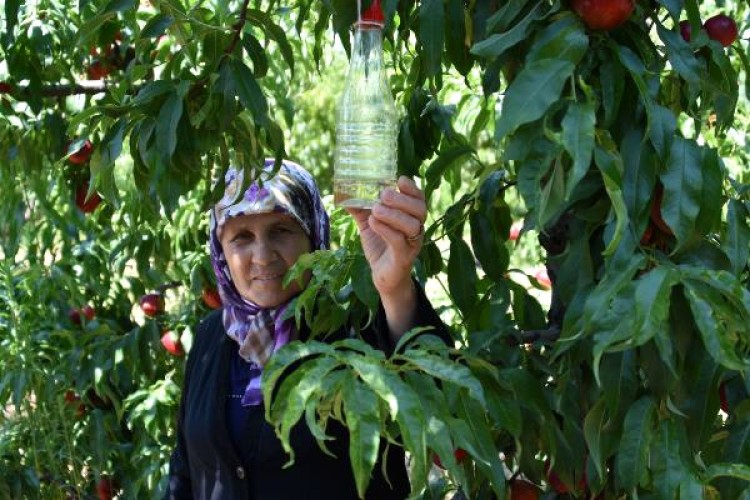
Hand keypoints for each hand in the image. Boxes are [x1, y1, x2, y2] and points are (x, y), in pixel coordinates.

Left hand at [346, 176, 425, 298]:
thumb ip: (361, 209)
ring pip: (412, 225)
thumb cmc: (380, 246)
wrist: (384, 277)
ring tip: (376, 209)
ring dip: (393, 214)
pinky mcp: (404, 257)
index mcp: (411, 217)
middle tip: (384, 194)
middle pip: (419, 209)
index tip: (399, 179)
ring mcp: (412, 244)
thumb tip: (345, 194)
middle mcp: (416, 229)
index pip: (419, 198)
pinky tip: (373, 222)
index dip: (412, 188)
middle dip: (402, 199)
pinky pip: (399, 241)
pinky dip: (386, 230)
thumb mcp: (369, 225)